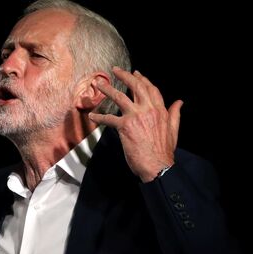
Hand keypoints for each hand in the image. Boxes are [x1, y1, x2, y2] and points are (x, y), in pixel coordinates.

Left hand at [89, 67, 182, 181]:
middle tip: (115, 70)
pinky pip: (109, 118)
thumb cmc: (164, 150)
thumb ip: (174, 114)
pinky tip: (92, 115)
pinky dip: (99, 116)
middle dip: (124, 76)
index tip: (135, 73)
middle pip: (135, 87)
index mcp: (160, 110)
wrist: (157, 165)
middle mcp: (148, 110)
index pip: (151, 89)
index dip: (142, 79)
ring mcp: (136, 116)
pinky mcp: (125, 126)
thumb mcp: (173, 129)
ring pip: (120, 97)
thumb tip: (179, 102)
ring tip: (99, 84)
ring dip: (108, 89)